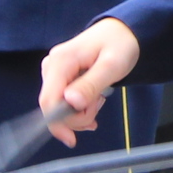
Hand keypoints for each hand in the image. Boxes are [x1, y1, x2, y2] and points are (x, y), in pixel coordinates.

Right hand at [37, 18, 140, 144]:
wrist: (124, 32)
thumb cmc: (121, 45)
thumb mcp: (112, 65)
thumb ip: (91, 84)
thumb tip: (71, 103)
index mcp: (60, 61)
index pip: (48, 100)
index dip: (57, 123)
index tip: (72, 139)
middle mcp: (52, 66)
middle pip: (53, 106)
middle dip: (77, 115)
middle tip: (100, 105)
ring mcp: (54, 71)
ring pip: (59, 106)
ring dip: (80, 112)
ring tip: (100, 99)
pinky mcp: (60, 76)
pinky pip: (63, 100)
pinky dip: (78, 108)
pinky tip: (93, 104)